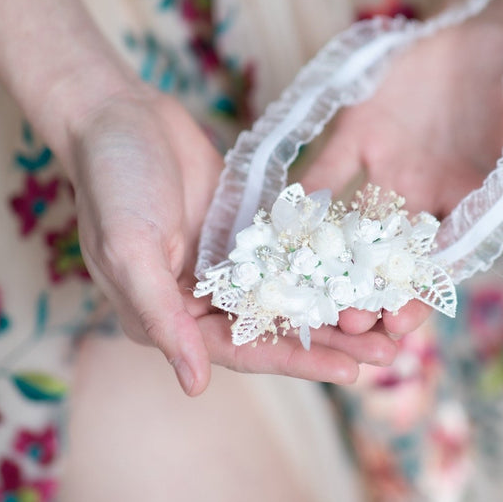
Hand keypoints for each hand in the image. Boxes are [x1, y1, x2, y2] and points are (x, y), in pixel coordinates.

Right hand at [64, 87, 397, 395]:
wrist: (119, 115)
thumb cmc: (112, 184)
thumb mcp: (130, 252)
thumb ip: (162, 318)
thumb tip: (194, 386)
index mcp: (169, 318)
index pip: (241, 350)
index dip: (295, 362)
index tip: (348, 372)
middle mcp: (200, 300)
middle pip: (274, 329)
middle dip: (330, 342)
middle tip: (388, 354)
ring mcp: (226, 265)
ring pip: (290, 296)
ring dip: (336, 309)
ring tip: (390, 319)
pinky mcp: (245, 231)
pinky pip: (291, 253)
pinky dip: (325, 264)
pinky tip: (366, 271)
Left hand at [301, 18, 502, 331]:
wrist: (488, 26)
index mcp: (474, 206)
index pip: (447, 260)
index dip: (424, 292)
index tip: (401, 323)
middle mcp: (426, 197)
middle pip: (394, 257)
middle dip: (371, 293)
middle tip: (345, 325)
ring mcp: (389, 167)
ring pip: (357, 225)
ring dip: (334, 258)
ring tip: (309, 293)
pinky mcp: (359, 132)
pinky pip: (328, 168)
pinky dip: (305, 194)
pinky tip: (280, 222)